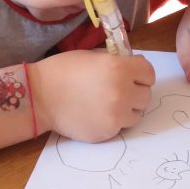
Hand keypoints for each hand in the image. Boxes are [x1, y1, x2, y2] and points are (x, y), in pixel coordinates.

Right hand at [28, 50, 155, 141]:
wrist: (40, 96)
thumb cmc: (63, 71)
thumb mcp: (93, 55)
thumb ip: (118, 61)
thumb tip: (134, 68)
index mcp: (119, 68)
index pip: (149, 74)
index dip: (141, 73)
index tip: (132, 75)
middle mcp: (122, 92)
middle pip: (146, 95)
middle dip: (135, 91)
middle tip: (119, 89)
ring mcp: (116, 115)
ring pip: (137, 113)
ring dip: (128, 108)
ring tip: (109, 103)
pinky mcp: (108, 132)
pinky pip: (121, 126)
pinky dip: (114, 120)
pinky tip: (98, 113)